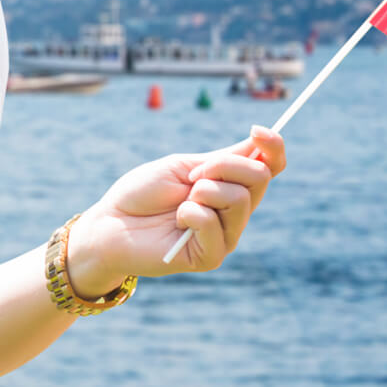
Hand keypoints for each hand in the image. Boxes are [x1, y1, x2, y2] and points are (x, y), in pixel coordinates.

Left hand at [65, 126, 286, 290]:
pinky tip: (177, 222)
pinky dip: (192, 214)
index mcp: (230, 185)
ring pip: (240, 199)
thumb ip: (223, 160)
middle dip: (222, 165)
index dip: (273, 147)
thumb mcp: (184, 166)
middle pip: (259, 178)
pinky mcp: (211, 257)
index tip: (257, 130)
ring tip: (180, 202)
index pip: (269, 167)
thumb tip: (260, 142)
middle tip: (191, 176)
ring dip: (204, 190)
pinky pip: (216, 225)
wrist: (112, 221)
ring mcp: (226, 235)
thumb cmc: (143, 192)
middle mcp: (234, 211)